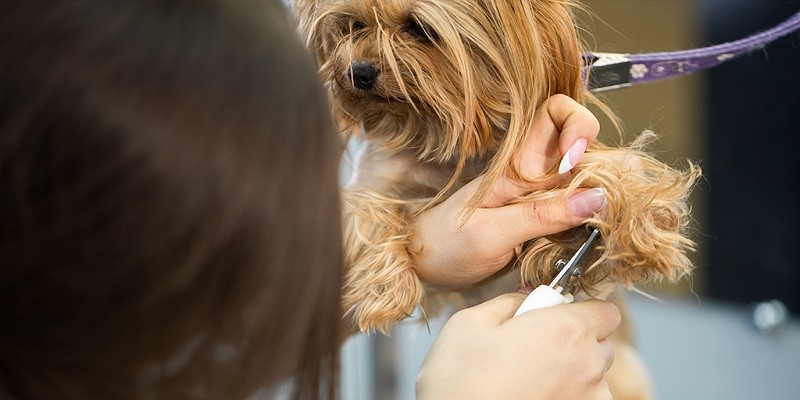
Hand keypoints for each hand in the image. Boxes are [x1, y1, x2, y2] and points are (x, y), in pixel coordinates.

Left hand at [411, 94, 604, 288]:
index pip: (556, 112)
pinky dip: (595, 218)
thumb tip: (595, 198)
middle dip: (606, 164)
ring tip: (605, 221)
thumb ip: (541, 216)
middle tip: (605, 199)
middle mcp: (535, 173)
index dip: (576, 124)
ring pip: (590, 178)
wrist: (425, 267)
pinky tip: (595, 236)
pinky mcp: (547, 219)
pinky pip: (581, 208)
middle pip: (586, 145)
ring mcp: (543, 196)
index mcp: (516, 165)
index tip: (575, 159)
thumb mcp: (490, 234)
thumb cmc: (446, 245)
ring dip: (606, 194)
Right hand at [416, 293, 620, 399]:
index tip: (552, 315)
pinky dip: (567, 395)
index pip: (606, 311)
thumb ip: (508, 302)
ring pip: (593, 376)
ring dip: (572, 371)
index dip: (579, 310)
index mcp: (567, 329)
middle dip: (574, 340)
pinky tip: (534, 395)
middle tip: (532, 345)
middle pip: (601, 343)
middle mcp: (587, 364)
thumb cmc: (458, 380)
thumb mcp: (470, 323)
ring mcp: (587, 398)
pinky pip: (584, 399)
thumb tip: (526, 297)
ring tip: (529, 377)